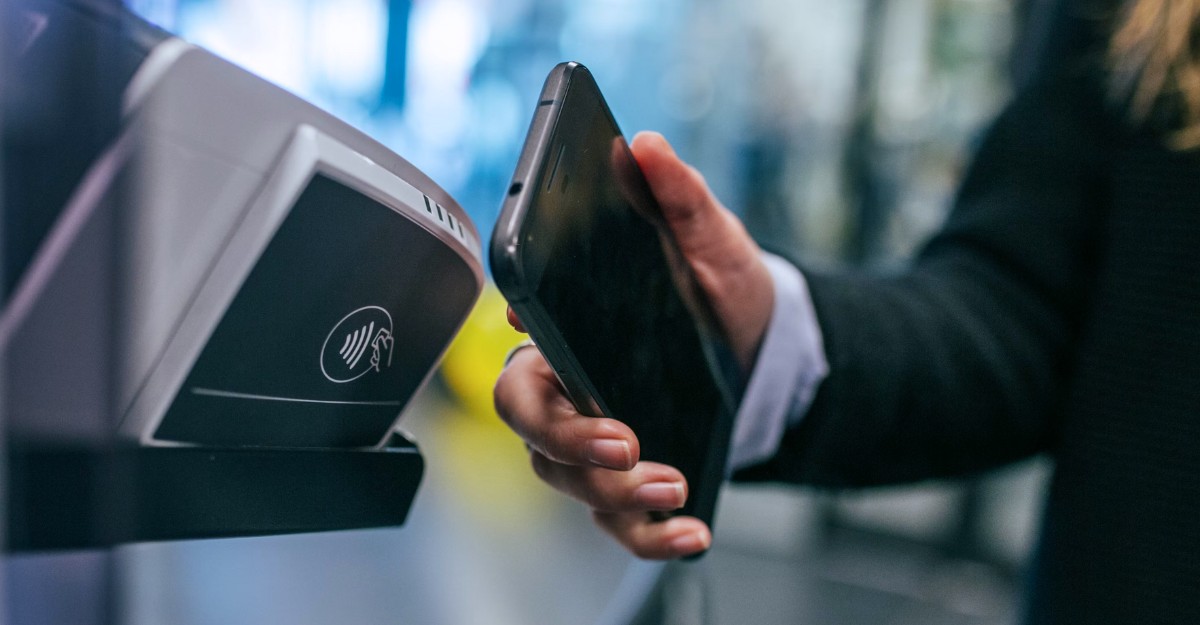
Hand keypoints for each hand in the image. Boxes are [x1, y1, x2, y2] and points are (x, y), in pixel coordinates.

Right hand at [493, 132, 773, 558]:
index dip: (526, 358)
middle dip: (567, 439)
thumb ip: (681, 197)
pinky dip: (649, 536)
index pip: (520, 349)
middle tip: (625, 441)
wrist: (765, 349)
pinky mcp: (631, 484)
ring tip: (674, 483)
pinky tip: (691, 532)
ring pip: (567, 482)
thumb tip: (648, 147)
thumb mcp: (713, 242)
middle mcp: (570, 391)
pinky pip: (619, 524)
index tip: (543, 338)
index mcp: (573, 332)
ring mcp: (596, 443)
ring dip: (615, 493)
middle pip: (528, 424)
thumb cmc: (721, 293)